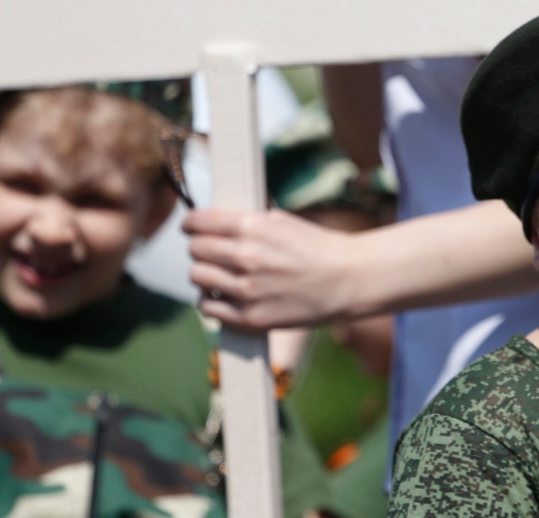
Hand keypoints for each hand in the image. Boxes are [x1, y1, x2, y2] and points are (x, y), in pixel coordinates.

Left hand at [184, 208, 359, 331]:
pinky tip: (225, 294)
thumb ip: (246, 221)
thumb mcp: (281, 220)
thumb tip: (215, 223)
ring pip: (197, 277)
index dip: (191, 224)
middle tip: (211, 252)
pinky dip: (212, 300)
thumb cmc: (318, 247)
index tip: (191, 228)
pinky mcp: (250, 317)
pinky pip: (209, 307)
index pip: (198, 222)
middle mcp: (246, 256)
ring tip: (219, 274)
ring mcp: (247, 289)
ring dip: (205, 274)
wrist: (348, 280)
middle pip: (195, 250)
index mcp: (252, 227)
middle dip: (201, 249)